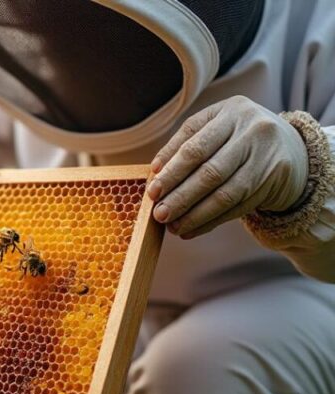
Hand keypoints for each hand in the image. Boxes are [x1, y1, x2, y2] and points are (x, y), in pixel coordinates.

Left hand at [147, 96, 308, 238]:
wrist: (292, 147)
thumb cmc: (239, 137)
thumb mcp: (215, 127)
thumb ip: (185, 143)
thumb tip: (156, 172)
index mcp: (232, 111)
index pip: (195, 147)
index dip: (171, 172)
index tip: (153, 191)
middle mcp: (253, 131)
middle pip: (210, 172)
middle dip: (180, 197)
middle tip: (159, 214)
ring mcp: (267, 156)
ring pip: (225, 194)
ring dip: (194, 214)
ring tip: (173, 227)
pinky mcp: (275, 180)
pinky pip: (238, 207)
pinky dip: (211, 221)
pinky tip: (191, 230)